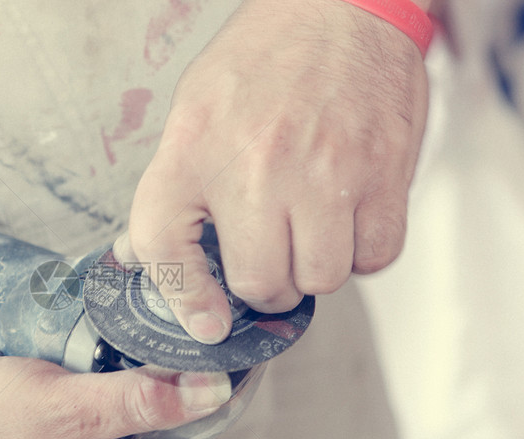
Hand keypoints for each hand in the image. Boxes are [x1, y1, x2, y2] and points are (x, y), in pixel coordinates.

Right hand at [0, 358, 226, 438]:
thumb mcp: (72, 407)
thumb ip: (145, 400)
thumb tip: (213, 392)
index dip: (203, 435)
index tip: (199, 386)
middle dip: (170, 415)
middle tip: (165, 367)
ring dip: (140, 404)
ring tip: (129, 365)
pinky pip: (103, 433)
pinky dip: (112, 402)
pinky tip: (100, 372)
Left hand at [125, 0, 429, 341]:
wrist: (338, 6)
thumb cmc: (263, 60)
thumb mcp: (191, 114)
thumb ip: (170, 191)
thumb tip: (141, 255)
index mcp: (195, 149)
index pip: (165, 250)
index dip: (185, 300)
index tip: (205, 322)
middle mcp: (257, 167)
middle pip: (259, 283)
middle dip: (261, 286)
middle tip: (266, 260)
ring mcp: (325, 173)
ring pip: (320, 279)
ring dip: (312, 270)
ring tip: (308, 234)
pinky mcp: (383, 174)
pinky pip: (376, 257)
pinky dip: (361, 254)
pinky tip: (346, 221)